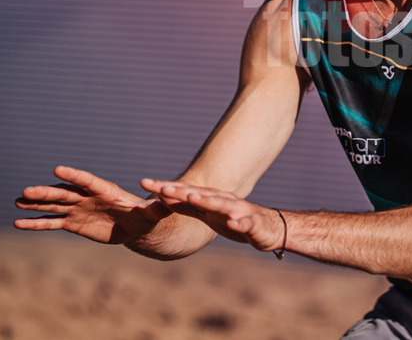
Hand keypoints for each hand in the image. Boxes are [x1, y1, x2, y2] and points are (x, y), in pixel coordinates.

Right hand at [14, 166, 168, 244]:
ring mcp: (78, 209)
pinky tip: (18, 223)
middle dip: (46, 193)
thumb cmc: (145, 217)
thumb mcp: (153, 214)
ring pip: (54, 205)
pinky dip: (36, 223)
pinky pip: (51, 223)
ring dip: (36, 204)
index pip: (86, 181)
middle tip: (26, 191)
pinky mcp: (73, 223)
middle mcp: (87, 198)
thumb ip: (158, 207)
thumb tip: (170, 200)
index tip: (57, 170)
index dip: (73, 176)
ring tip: (16, 201)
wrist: (134, 227)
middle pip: (64, 194)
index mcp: (105, 191)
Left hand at [142, 179, 285, 253]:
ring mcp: (237, 211)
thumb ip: (187, 207)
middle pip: (198, 194)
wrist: (268, 228)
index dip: (164, 187)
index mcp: (209, 199)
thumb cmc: (234, 220)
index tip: (143, 182)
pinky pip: (245, 224)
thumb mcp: (207, 215)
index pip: (182, 191)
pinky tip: (233, 224)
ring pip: (220, 204)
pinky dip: (239, 223)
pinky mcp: (252, 224)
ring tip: (192, 198)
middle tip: (160, 187)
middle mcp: (222, 200)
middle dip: (180, 191)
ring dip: (207, 201)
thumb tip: (162, 199)